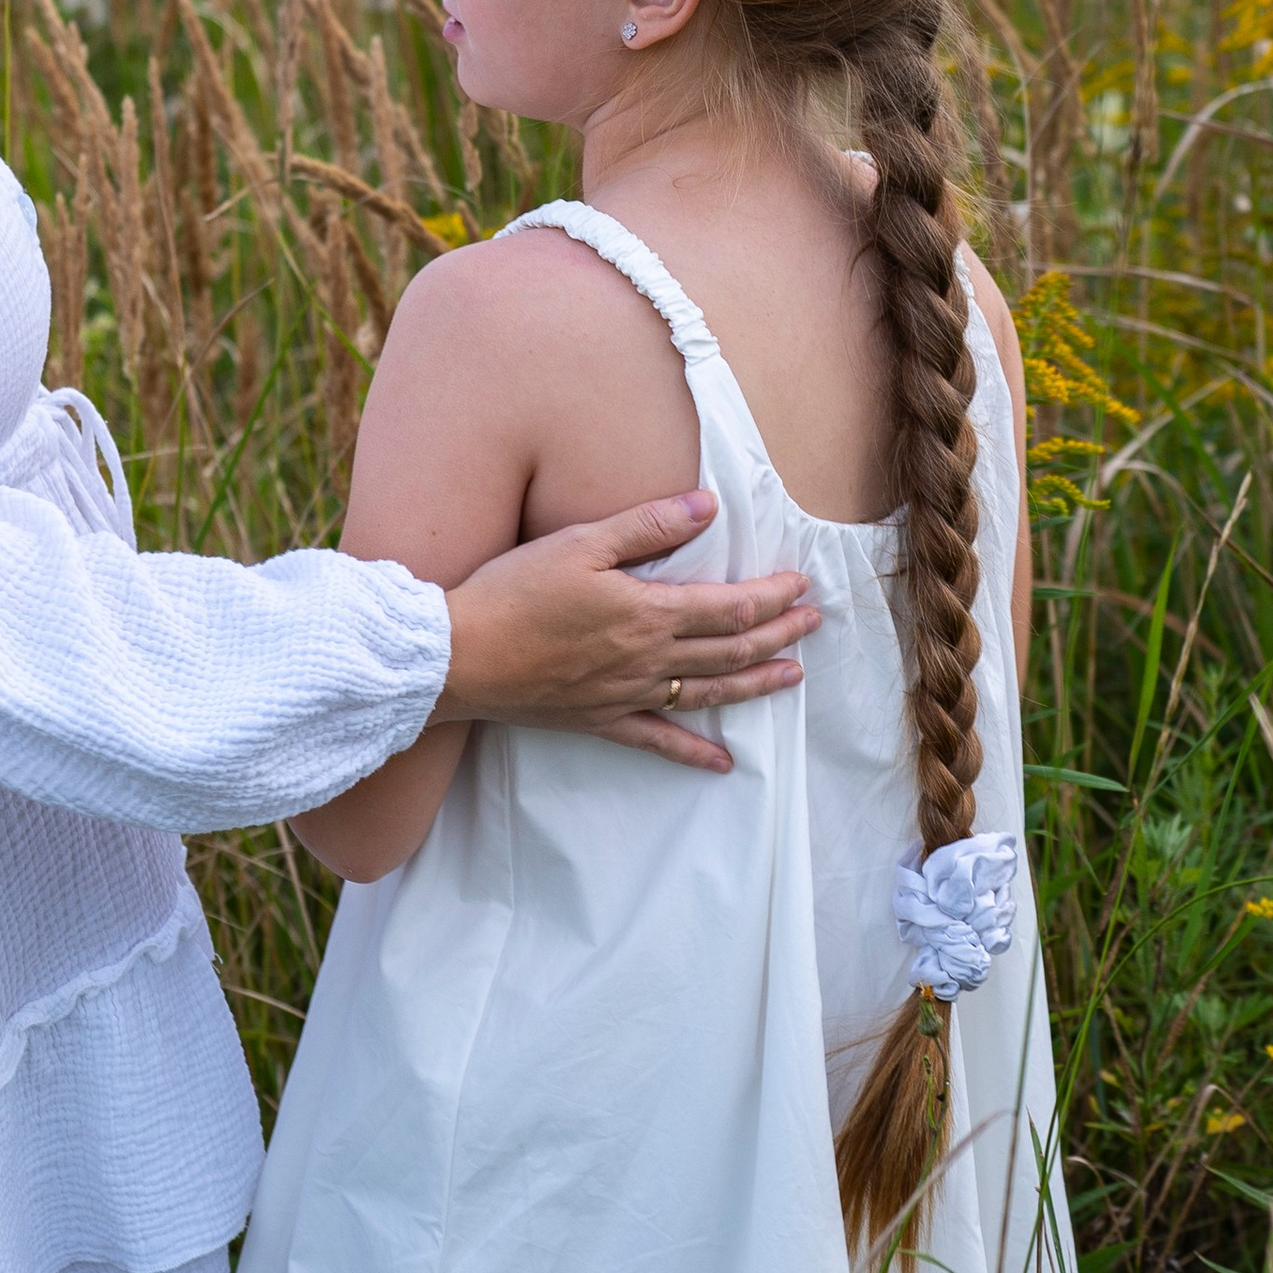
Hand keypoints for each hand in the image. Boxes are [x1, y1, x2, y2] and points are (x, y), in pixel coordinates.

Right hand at [436, 491, 817, 772]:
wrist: (459, 656)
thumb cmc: (513, 592)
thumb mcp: (580, 542)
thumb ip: (648, 525)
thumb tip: (707, 506)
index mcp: (648, 613)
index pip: (730, 606)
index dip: (771, 596)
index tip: (799, 585)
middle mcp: (648, 660)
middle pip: (731, 650)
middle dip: (779, 635)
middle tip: (813, 624)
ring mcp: (628, 696)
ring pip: (708, 693)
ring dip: (756, 684)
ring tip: (793, 677)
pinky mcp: (601, 722)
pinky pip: (659, 743)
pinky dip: (695, 754)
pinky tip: (723, 765)